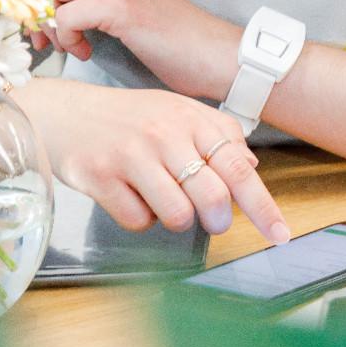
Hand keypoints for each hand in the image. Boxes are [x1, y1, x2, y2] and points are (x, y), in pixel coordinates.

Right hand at [15, 78, 288, 241]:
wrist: (65, 112)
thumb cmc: (129, 118)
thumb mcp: (178, 113)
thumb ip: (218, 136)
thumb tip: (250, 167)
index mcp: (191, 118)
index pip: (238, 168)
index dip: (263, 206)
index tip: (280, 234)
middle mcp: (164, 133)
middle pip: (213, 198)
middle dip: (217, 218)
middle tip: (212, 219)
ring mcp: (131, 155)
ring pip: (177, 215)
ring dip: (175, 217)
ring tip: (160, 197)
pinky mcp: (101, 177)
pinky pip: (137, 220)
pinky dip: (139, 217)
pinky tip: (130, 195)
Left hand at [32, 0, 237, 99]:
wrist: (209, 52)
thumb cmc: (170, 38)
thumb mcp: (128, 3)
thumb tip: (43, 7)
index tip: (42, 24)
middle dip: (38, 9)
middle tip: (46, 41)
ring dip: (52, 26)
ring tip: (72, 46)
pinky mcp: (118, 4)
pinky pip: (65, 17)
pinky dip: (68, 39)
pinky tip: (86, 52)